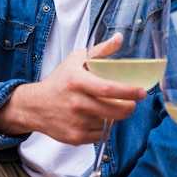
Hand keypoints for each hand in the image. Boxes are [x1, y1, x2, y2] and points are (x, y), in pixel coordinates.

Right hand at [0, 33, 146, 145]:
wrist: (35, 106)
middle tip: (132, 102)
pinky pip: (101, 134)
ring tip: (110, 106)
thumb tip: (119, 39)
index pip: (108, 89)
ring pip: (109, 123)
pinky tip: (98, 117)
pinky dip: (104, 127)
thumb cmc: (60, 80)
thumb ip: (100, 50)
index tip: (141, 91)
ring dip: (115, 116)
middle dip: (129, 107)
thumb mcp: (77, 59)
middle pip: (114, 110)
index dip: (128, 91)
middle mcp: (76, 103)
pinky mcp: (75, 138)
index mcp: (77, 81)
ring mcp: (76, 122)